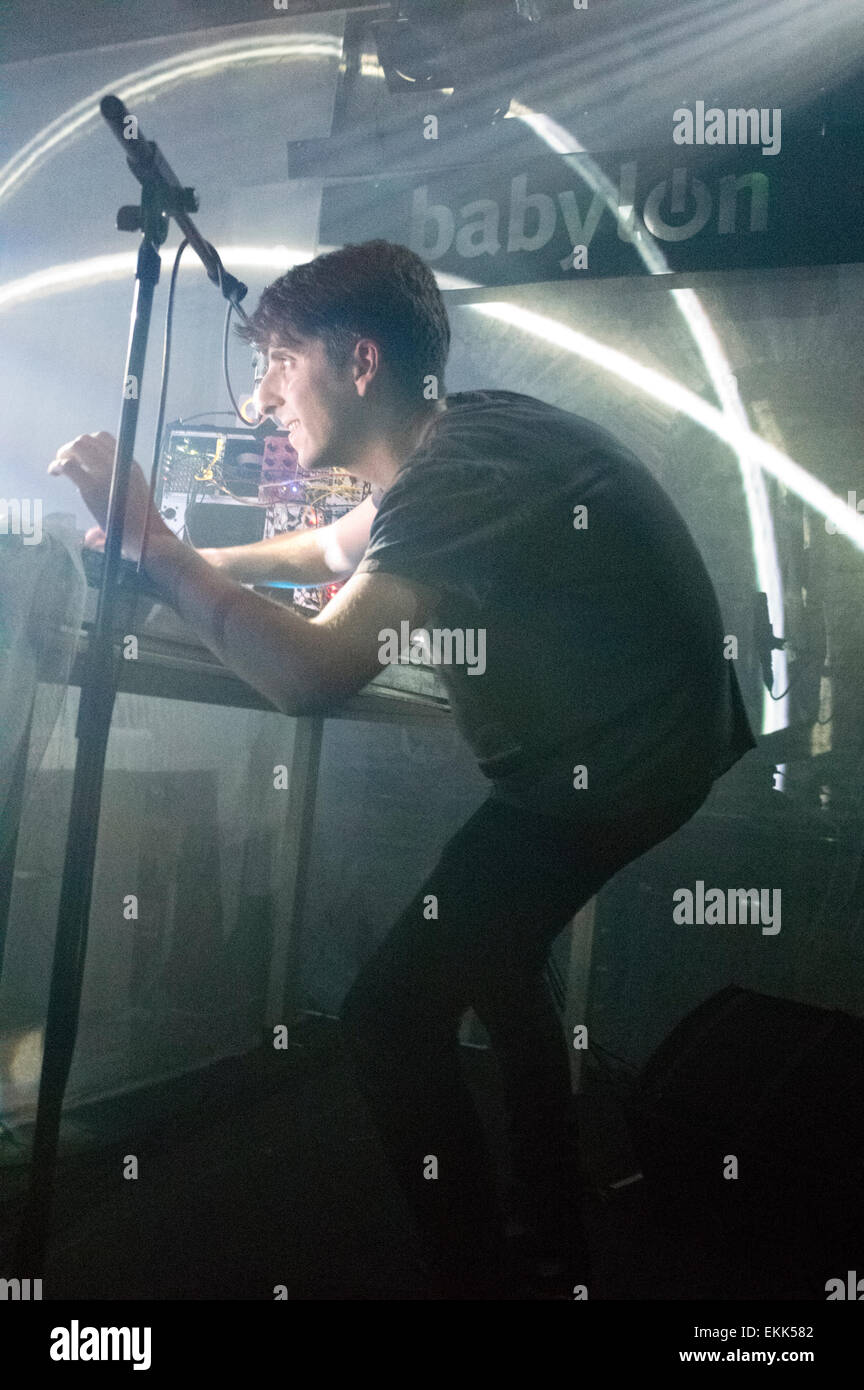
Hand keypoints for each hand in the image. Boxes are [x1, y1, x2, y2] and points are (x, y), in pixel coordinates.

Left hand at [48, 431, 167, 561]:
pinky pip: (68, 465)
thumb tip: (92, 494)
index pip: (104, 438)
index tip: (81, 456)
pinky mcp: (92, 487)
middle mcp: (118, 463)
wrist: (148, 536)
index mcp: (129, 463)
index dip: (87, 444)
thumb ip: (117, 485)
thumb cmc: (142, 523)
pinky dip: (57, 466)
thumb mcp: (135, 494)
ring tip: (58, 467)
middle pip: (87, 439)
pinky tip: (54, 473)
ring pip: (77, 446)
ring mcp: (106, 473)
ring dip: (63, 453)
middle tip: (64, 461)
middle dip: (71, 448)